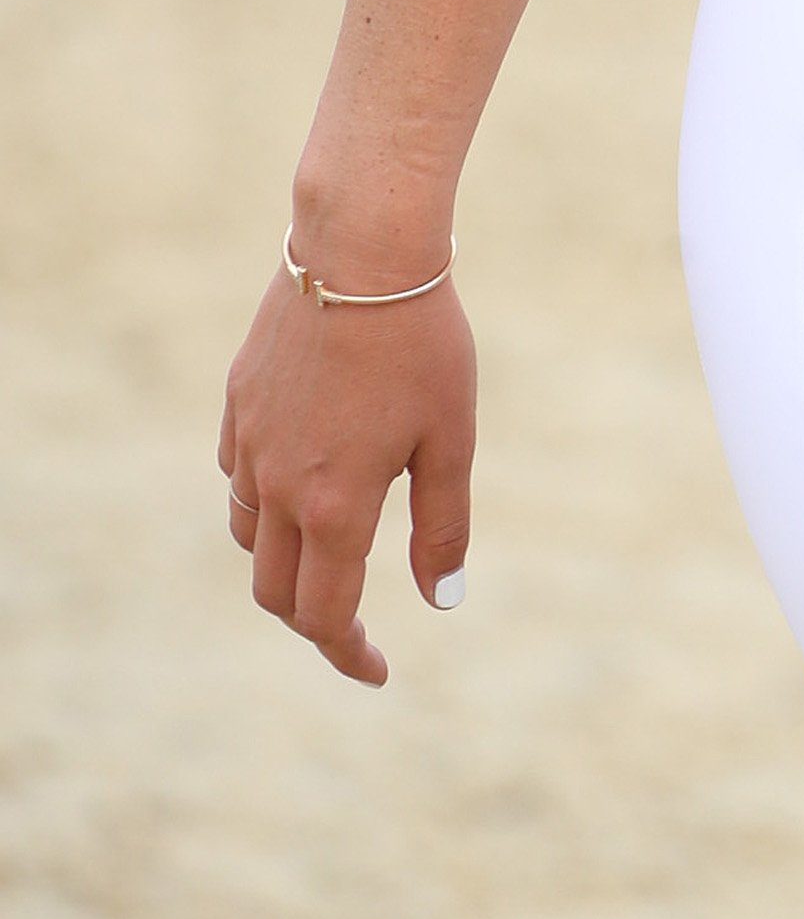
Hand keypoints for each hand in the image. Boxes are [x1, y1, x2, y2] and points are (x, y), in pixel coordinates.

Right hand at [217, 248, 475, 685]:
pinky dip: (264, 500)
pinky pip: (238, 475)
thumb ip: (443, 526)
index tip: (378, 670)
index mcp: (333, 506)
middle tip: (356, 627)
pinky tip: (305, 480)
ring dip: (284, 561)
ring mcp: (248, 442)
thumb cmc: (422, 341)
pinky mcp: (237, 401)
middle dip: (313, 621)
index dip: (350, 655)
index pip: (324, 617)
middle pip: (274, 591)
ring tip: (334, 552)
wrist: (361, 248)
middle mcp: (276, 485)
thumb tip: (441, 600)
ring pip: (249, 535)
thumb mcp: (451, 438)